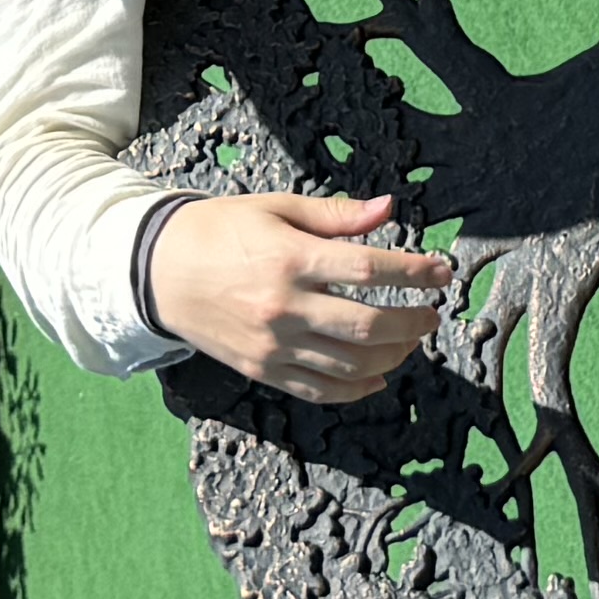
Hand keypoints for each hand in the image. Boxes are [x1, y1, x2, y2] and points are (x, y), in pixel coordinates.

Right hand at [151, 191, 457, 401]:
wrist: (157, 271)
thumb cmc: (219, 231)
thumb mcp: (275, 208)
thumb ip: (336, 214)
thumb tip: (388, 208)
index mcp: (290, 258)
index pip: (370, 268)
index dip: (415, 271)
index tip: (441, 272)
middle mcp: (284, 307)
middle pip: (369, 325)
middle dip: (413, 321)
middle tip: (432, 313)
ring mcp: (273, 346)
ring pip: (351, 366)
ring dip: (393, 356)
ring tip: (410, 339)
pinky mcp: (263, 370)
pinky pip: (320, 390)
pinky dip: (356, 389)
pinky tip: (378, 377)